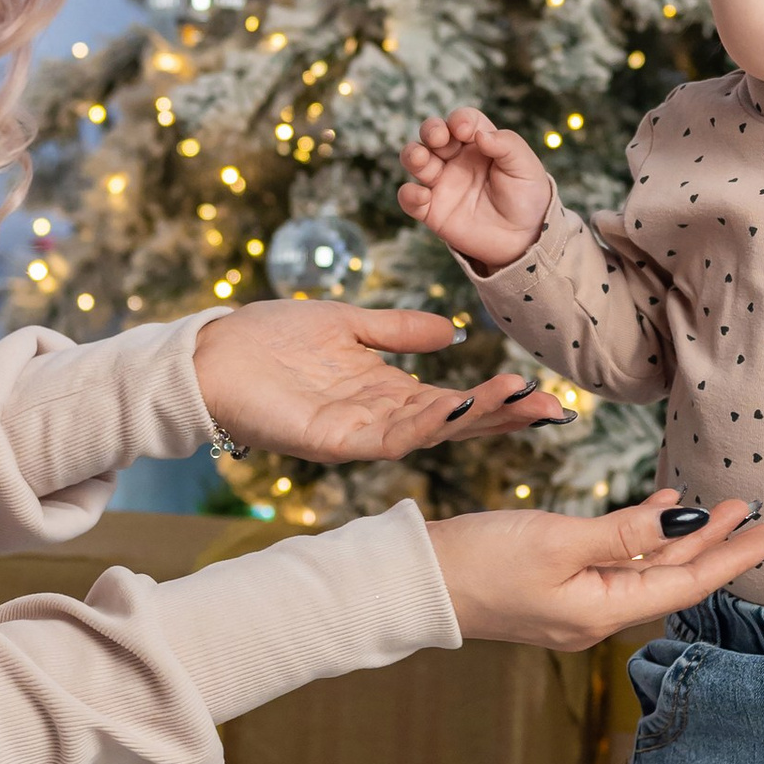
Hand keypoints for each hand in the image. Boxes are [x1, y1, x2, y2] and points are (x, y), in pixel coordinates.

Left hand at [193, 301, 563, 463]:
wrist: (210, 352)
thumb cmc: (268, 338)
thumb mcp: (348, 323)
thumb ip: (399, 330)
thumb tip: (455, 331)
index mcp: (384, 393)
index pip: (453, 401)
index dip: (496, 399)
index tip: (541, 392)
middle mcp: (377, 420)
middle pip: (453, 422)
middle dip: (503, 417)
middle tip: (553, 408)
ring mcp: (356, 434)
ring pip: (429, 431)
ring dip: (475, 418)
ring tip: (518, 402)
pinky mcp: (330, 440)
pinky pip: (387, 435)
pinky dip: (425, 423)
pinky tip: (457, 405)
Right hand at [396, 109, 552, 271]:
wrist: (524, 239)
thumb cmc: (526, 197)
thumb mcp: (526, 167)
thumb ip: (507, 145)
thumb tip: (480, 135)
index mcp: (479, 144)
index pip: (462, 121)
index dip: (460, 120)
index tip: (466, 131)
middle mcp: (456, 159)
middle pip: (432, 134)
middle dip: (431, 129)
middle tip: (439, 138)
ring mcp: (442, 183)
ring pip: (415, 160)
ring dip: (412, 154)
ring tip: (421, 159)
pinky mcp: (432, 210)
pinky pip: (410, 198)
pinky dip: (409, 194)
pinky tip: (423, 196)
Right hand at [427, 493, 763, 646]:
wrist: (416, 583)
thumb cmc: (480, 562)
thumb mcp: (555, 539)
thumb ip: (622, 531)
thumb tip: (682, 519)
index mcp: (603, 613)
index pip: (687, 583)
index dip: (732, 556)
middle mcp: (597, 616)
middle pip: (673, 577)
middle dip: (714, 543)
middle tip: (753, 509)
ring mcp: (577, 605)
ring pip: (647, 568)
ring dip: (681, 536)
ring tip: (716, 504)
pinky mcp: (557, 589)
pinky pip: (617, 564)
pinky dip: (642, 536)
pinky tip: (657, 508)